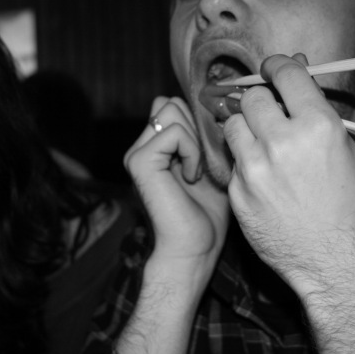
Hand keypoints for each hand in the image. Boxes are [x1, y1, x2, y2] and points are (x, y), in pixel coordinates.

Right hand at [124, 96, 228, 270]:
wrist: (193, 250)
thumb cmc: (207, 215)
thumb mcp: (213, 166)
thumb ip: (207, 138)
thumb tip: (217, 108)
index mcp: (156, 147)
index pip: (174, 105)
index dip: (198, 120)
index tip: (212, 151)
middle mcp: (142, 146)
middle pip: (172, 103)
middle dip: (197, 128)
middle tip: (205, 163)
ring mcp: (137, 152)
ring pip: (171, 110)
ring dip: (194, 139)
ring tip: (198, 171)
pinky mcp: (140, 161)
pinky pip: (173, 132)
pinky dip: (191, 151)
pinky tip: (192, 177)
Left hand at [223, 54, 354, 290]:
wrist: (332, 259)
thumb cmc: (347, 205)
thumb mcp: (347, 151)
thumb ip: (319, 111)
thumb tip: (298, 74)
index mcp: (318, 126)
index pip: (284, 74)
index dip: (276, 66)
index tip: (271, 69)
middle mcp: (282, 143)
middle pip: (252, 97)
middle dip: (260, 100)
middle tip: (268, 112)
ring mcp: (255, 169)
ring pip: (232, 125)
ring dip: (245, 128)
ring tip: (261, 143)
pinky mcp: (237, 191)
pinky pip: (232, 160)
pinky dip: (243, 161)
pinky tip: (260, 176)